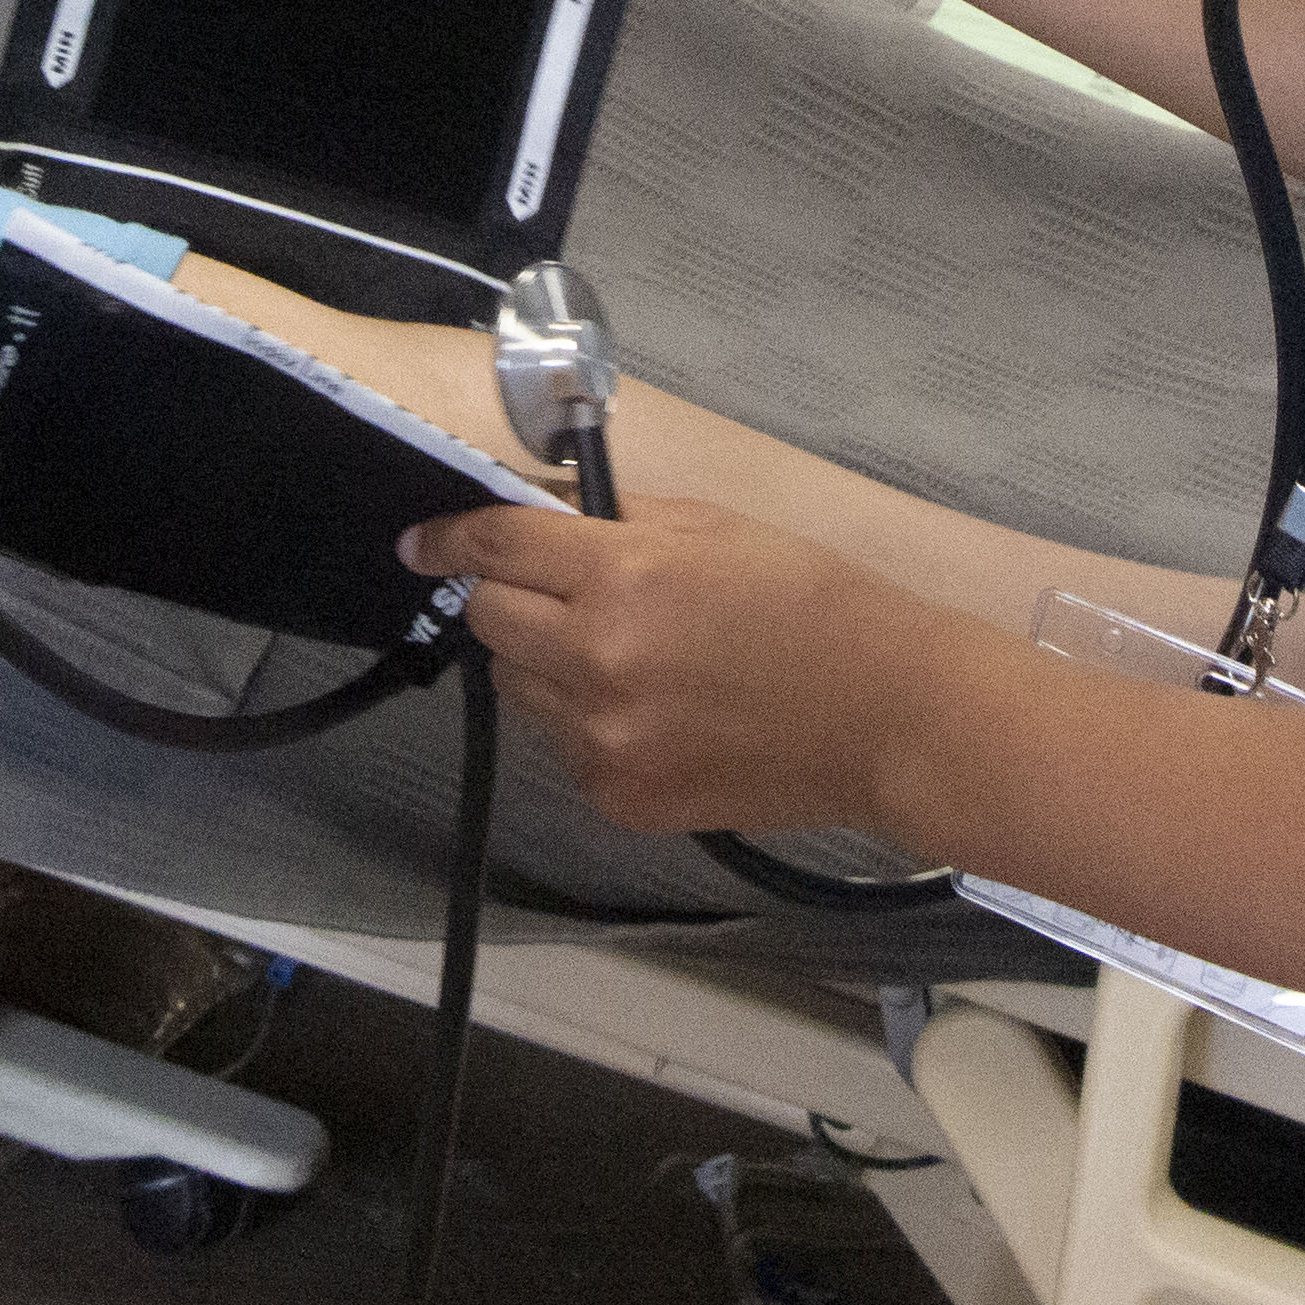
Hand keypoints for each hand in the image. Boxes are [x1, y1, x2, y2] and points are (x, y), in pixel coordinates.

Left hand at [405, 493, 963, 838]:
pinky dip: (587, 724)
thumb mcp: (713, 528)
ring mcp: (602, 739)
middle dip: (506, 596)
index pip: (494, 547)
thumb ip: (616, 518)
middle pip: (488, 619)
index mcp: (619, 575)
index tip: (420, 542)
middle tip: (557, 593)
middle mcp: (594, 660)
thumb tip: (537, 507)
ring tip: (624, 656)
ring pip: (519, 687)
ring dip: (544, 662)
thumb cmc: (811, 605)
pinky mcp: (618, 798)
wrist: (883, 717)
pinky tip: (655, 713)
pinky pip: (565, 748)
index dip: (448, 538)